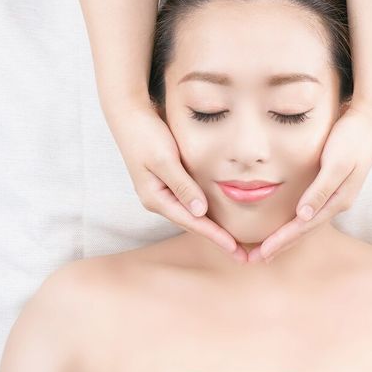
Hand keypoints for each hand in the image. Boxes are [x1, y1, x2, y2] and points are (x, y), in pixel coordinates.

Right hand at [113, 103, 240, 259]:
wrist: (127, 115)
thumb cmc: (145, 135)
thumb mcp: (164, 159)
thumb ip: (183, 185)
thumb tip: (200, 212)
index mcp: (156, 198)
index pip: (193, 223)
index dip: (216, 237)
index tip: (236, 250)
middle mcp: (159, 200)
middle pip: (194, 225)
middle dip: (218, 240)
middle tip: (243, 256)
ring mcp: (162, 192)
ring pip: (193, 216)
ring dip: (213, 229)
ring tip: (235, 243)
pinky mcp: (168, 182)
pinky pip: (191, 203)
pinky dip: (207, 213)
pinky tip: (219, 218)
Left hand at [247, 104, 371, 263]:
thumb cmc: (352, 138)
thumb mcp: (336, 163)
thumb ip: (321, 189)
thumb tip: (303, 215)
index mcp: (337, 200)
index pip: (303, 227)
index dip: (281, 240)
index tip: (262, 253)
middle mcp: (336, 202)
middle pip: (304, 230)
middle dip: (280, 245)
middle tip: (255, 258)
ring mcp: (336, 195)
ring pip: (306, 222)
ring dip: (287, 236)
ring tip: (267, 248)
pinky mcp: (332, 184)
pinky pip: (310, 210)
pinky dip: (295, 220)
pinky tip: (287, 223)